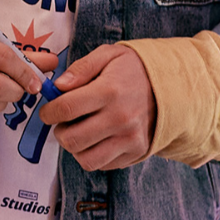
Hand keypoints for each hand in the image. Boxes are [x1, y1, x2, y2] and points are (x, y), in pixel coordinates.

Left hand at [39, 44, 154, 171]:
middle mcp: (120, 118)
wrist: (172, 86)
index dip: (49, 113)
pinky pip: (103, 164)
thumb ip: (81, 69)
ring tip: (79, 133)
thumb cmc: (134, 69)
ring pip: (86, 159)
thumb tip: (58, 87)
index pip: (66, 109)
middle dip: (59, 132)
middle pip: (72, 140)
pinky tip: (96, 138)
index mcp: (110, 91)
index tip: (48, 111)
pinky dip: (93, 155)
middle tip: (63, 123)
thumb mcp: (109, 55)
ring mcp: (130, 139)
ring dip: (75, 148)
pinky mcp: (137, 152)